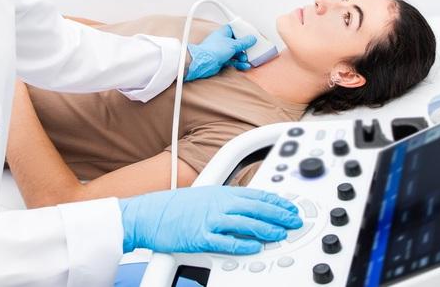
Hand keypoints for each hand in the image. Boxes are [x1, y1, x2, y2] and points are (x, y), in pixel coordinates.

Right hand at [119, 186, 301, 254]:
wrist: (146, 215)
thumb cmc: (172, 208)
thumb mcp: (203, 196)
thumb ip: (225, 202)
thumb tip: (245, 208)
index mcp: (220, 192)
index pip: (256, 194)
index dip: (277, 201)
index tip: (290, 207)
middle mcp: (218, 204)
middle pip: (257, 208)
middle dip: (279, 214)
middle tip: (294, 221)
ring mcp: (209, 220)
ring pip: (246, 223)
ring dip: (266, 229)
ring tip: (280, 234)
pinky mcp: (200, 237)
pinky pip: (226, 242)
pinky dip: (242, 244)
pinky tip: (254, 246)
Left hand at [185, 24, 256, 79]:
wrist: (203, 62)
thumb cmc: (214, 50)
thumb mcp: (233, 44)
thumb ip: (244, 42)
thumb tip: (252, 38)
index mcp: (224, 32)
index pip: (235, 29)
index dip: (243, 32)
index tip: (250, 35)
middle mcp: (222, 41)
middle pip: (237, 42)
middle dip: (245, 47)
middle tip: (251, 49)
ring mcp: (222, 51)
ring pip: (235, 52)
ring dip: (242, 56)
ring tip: (246, 59)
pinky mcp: (221, 60)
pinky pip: (233, 61)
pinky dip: (239, 63)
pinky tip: (244, 65)